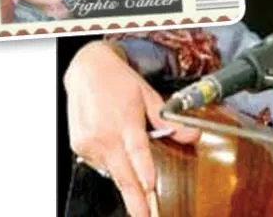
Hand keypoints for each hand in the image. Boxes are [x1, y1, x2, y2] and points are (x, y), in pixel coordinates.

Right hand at [64, 41, 200, 216]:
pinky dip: (111, 163)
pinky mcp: (80, 147)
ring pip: (112, 171)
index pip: (137, 152)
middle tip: (145, 215)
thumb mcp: (149, 96)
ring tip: (138, 184)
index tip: (149, 187)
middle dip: (134, 198)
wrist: (87, 70)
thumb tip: (192, 135)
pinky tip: (116, 150)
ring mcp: (90, 143)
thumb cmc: (118, 81)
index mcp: (125, 122)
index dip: (143, 171)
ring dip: (125, 178)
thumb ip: (169, 120)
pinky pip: (100, 164)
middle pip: (122, 173)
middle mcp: (105, 135)